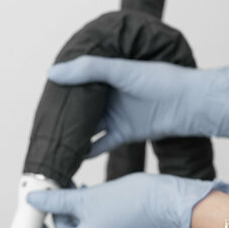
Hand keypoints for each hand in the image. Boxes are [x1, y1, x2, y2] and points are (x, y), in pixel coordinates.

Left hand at [27, 173, 228, 227]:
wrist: (173, 205)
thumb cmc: (137, 201)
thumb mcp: (89, 196)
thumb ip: (58, 200)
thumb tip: (37, 200)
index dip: (41, 227)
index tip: (37, 212)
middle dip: (63, 213)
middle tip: (62, 189)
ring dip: (81, 214)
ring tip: (83, 190)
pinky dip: (98, 219)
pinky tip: (103, 200)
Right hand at [47, 56, 228, 156]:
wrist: (190, 103)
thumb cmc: (160, 80)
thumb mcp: (121, 70)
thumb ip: (88, 70)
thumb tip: (52, 73)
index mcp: (105, 76)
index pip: (74, 85)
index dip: (58, 93)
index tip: (39, 101)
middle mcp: (108, 97)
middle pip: (79, 109)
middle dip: (62, 119)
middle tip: (40, 128)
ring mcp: (115, 116)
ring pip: (87, 129)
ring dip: (72, 137)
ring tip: (52, 147)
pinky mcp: (124, 134)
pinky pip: (101, 145)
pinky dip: (87, 151)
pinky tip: (73, 157)